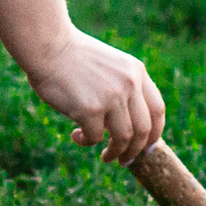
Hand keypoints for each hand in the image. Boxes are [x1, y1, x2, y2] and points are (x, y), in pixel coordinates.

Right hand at [24, 29, 165, 166]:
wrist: (47, 45)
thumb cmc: (72, 56)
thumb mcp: (109, 66)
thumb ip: (123, 88)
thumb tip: (128, 125)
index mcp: (136, 72)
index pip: (157, 109)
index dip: (156, 133)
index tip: (148, 147)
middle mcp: (129, 84)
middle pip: (144, 129)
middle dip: (136, 150)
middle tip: (125, 160)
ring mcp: (111, 97)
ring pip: (124, 138)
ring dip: (115, 152)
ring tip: (105, 156)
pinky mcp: (90, 109)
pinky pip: (95, 137)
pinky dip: (86, 141)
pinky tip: (76, 135)